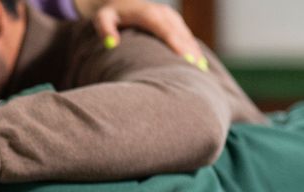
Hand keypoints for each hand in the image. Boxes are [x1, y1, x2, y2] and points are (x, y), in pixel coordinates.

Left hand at [86, 0, 204, 67]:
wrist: (121, 2)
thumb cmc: (110, 14)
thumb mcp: (102, 18)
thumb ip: (105, 29)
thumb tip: (112, 43)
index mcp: (148, 14)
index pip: (165, 30)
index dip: (176, 44)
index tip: (186, 59)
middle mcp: (163, 14)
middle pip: (180, 35)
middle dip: (190, 51)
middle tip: (198, 71)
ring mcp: (171, 18)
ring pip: (186, 36)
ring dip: (195, 52)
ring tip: (202, 72)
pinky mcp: (174, 22)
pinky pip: (186, 37)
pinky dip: (193, 49)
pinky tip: (199, 65)